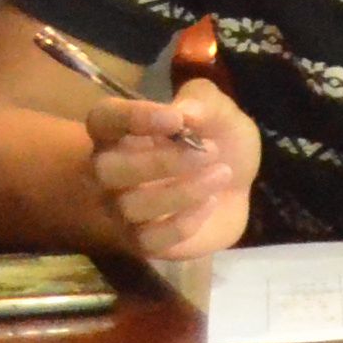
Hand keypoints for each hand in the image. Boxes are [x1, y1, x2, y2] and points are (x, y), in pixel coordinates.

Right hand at [87, 74, 259, 261]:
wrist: (239, 184)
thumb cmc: (218, 139)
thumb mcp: (221, 111)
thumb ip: (203, 101)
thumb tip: (185, 112)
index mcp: (121, 131)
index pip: (103, 120)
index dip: (132, 118)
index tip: (174, 119)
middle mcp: (110, 170)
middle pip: (107, 169)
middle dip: (160, 161)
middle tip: (210, 151)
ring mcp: (121, 209)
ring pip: (129, 207)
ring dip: (181, 192)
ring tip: (222, 174)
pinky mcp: (142, 241)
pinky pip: (147, 241)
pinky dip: (181, 224)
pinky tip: (210, 203)